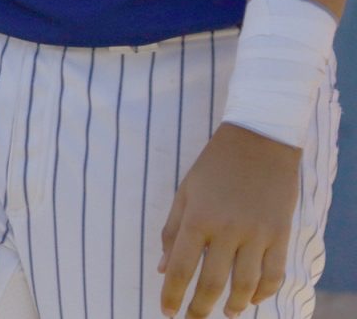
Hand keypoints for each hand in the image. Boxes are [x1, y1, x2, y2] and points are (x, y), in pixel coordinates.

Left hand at [158, 122, 301, 317]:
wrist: (258, 141)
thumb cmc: (214, 166)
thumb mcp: (185, 192)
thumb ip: (172, 231)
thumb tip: (162, 268)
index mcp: (197, 218)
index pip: (180, 268)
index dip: (172, 294)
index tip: (167, 311)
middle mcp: (226, 230)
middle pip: (212, 284)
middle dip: (199, 308)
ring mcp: (257, 234)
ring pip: (246, 286)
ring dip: (234, 306)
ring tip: (225, 313)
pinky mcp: (280, 235)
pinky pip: (274, 274)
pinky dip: (264, 293)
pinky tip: (253, 299)